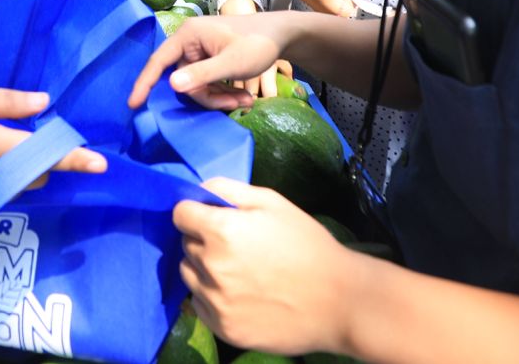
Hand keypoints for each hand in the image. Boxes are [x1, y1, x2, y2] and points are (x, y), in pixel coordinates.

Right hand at [0, 86, 105, 200]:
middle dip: (41, 161)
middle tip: (28, 140)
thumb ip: (6, 102)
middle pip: (35, 176)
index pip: (43, 154)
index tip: (101, 165)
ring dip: (21, 173)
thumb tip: (45, 102)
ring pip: (17, 189)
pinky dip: (0, 183)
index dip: (74, 159)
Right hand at [127, 12, 291, 110]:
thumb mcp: (232, 63)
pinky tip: (244, 96)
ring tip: (246, 101)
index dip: (144, 83)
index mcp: (188, 35)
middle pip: (184, 80)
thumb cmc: (257, 43)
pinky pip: (207, 81)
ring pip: (197, 84)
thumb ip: (202, 74)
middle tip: (236, 105)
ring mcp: (200, 50)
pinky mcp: (210, 58)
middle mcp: (189, 41)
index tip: (133, 104)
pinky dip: (223, 91)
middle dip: (208, 96)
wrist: (281, 34)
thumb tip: (172, 85)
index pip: (158, 60)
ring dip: (219, 97)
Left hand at [175, 179, 367, 355]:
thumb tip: (199, 189)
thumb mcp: (273, 202)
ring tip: (238, 272)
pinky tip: (239, 295)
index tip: (211, 217)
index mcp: (222, 231)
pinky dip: (211, 297)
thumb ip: (229, 189)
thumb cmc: (308, 245)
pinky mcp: (223, 328)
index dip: (195, 212)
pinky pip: (199, 304)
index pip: (180, 214)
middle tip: (235, 245)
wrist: (338, 301)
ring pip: (189, 275)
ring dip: (203, 269)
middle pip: (186, 244)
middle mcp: (210, 266)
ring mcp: (215, 301)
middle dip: (203, 240)